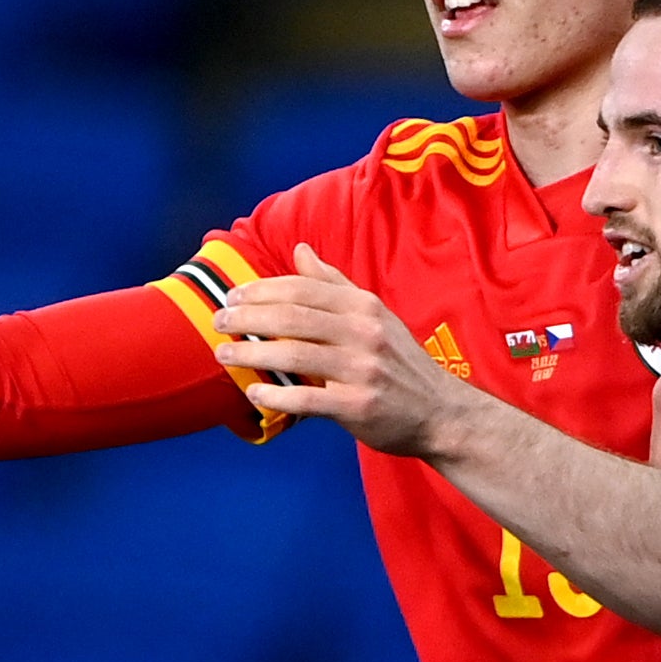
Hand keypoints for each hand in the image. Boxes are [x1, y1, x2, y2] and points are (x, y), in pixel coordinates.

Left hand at [212, 243, 482, 456]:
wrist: (442, 412)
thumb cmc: (399, 362)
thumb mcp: (374, 314)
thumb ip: (334, 283)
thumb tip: (300, 249)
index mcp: (363, 306)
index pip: (303, 288)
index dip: (262, 289)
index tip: (232, 295)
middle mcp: (364, 332)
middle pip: (293, 317)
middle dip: (248, 317)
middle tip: (218, 322)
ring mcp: (362, 369)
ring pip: (295, 355)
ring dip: (251, 354)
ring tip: (223, 355)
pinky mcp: (359, 406)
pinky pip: (308, 399)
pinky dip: (277, 395)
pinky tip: (254, 392)